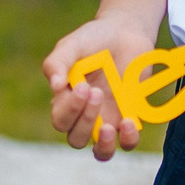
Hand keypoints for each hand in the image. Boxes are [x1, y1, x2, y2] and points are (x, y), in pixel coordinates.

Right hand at [40, 11, 155, 161]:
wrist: (125, 32)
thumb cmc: (93, 39)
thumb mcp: (72, 45)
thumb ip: (58, 63)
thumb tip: (54, 86)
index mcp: (66, 100)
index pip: (61, 119)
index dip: (70, 109)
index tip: (83, 85)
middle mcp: (85, 115)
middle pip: (76, 138)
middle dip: (84, 120)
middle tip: (95, 91)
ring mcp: (108, 119)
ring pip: (100, 152)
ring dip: (103, 145)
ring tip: (109, 127)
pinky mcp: (130, 119)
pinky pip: (128, 143)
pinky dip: (128, 139)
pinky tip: (129, 122)